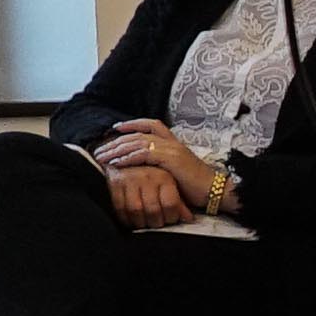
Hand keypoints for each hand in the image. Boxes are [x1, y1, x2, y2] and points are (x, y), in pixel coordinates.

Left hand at [89, 120, 213, 196]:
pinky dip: (127, 158)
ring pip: (137, 142)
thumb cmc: (196, 186)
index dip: (133, 124)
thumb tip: (145, 170)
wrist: (215, 191)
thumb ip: (162, 166)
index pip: (152, 125)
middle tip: (100, 148)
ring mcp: (171, 149)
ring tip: (102, 157)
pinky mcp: (170, 159)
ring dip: (117, 149)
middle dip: (116, 141)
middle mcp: (172, 142)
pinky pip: (143, 154)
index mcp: (174, 143)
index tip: (116, 128)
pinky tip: (116, 163)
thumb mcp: (177, 172)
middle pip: (138, 134)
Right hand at [105, 165, 192, 228]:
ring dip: (140, 222)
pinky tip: (131, 220)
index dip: (172, 217)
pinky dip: (125, 218)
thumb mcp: (170, 185)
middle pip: (153, 209)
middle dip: (155, 222)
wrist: (127, 159)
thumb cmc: (153, 176)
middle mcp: (147, 176)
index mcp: (164, 176)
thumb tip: (188, 218)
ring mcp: (130, 179)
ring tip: (145, 224)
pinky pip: (119, 207)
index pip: (170, 204)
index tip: (170, 220)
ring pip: (135, 210)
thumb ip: (178, 202)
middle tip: (156, 224)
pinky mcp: (114, 183)